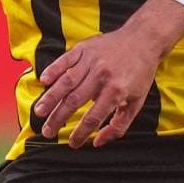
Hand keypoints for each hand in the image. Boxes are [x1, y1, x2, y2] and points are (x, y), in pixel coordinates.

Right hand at [32, 0, 183, 147]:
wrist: (143, 39)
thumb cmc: (140, 73)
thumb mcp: (137, 101)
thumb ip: (119, 125)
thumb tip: (98, 142)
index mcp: (117, 90)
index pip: (94, 116)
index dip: (81, 132)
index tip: (73, 143)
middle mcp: (102, 75)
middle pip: (75, 100)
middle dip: (58, 118)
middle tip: (47, 132)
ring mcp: (92, 60)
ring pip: (66, 81)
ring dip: (51, 98)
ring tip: (39, 112)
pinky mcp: (84, 48)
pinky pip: (65, 60)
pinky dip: (53, 70)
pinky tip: (43, 81)